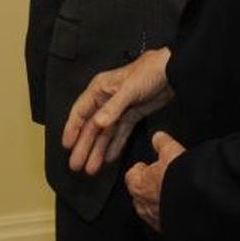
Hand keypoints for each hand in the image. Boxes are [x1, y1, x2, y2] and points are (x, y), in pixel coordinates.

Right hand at [62, 47, 173, 174]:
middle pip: (92, 126)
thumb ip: (113, 107)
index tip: (67, 146)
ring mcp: (119, 109)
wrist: (172, 71)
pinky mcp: (132, 115)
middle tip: (76, 166)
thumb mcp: (129, 89)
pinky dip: (115, 145)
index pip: (81, 111)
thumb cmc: (148, 73)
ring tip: (91, 169)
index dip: (73, 128)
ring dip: (98, 150)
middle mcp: (106, 100)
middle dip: (84, 145)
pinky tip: (109, 158)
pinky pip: (120, 133)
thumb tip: (97, 124)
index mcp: (100, 89)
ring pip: (105, 132)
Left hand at [125, 131, 184, 231]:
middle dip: (147, 187)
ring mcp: (154, 219)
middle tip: (160, 178)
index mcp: (137, 184)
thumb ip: (161, 142)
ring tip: (171, 192)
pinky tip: (179, 206)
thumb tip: (158, 137)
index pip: (131, 176)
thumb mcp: (170, 150)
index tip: (146, 165)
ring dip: (158, 201)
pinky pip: (164, 220)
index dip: (140, 169)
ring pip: (150, 209)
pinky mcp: (167, 229)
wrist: (195, 201)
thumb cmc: (178, 177)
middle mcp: (142, 204)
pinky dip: (169, 213)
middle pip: (139, 194)